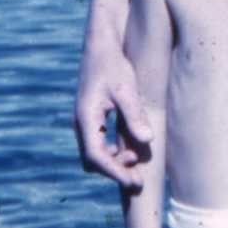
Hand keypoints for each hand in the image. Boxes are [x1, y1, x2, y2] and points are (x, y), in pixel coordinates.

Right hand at [74, 40, 152, 187]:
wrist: (101, 45)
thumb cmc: (113, 64)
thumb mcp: (126, 88)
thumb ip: (134, 114)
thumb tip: (146, 141)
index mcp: (85, 118)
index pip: (96, 157)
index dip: (115, 172)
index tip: (134, 182)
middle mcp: (81, 123)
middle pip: (92, 160)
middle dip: (114, 171)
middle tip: (139, 179)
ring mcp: (85, 120)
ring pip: (94, 153)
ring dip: (113, 161)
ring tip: (137, 161)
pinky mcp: (92, 116)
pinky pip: (98, 143)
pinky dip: (112, 151)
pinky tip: (130, 148)